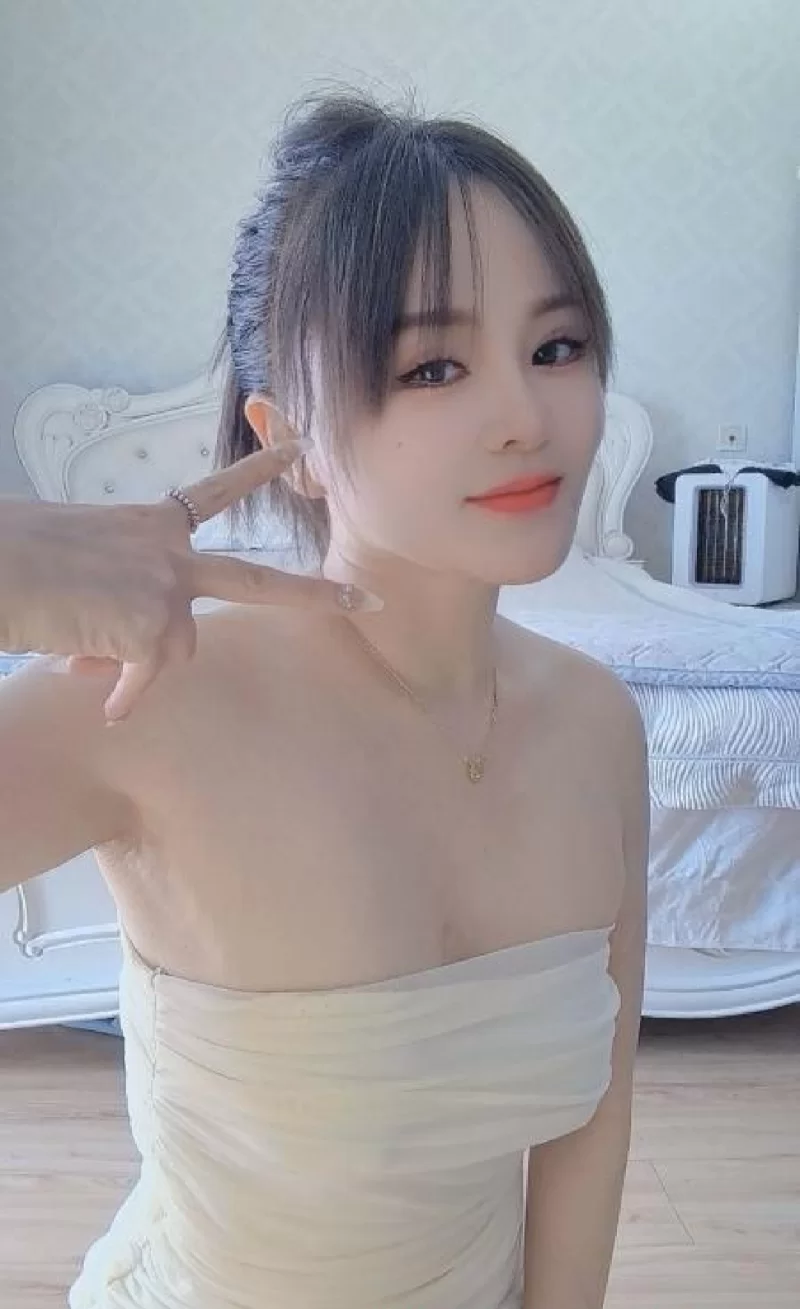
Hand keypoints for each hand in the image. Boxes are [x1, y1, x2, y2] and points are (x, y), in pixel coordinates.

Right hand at [0, 443, 380, 720]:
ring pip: (177, 650)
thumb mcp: (83, 567)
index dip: (259, 470)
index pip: (216, 494)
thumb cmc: (18, 558)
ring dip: (132, 662)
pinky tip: (99, 698)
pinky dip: (123, 695)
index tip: (301, 448)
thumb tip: (124, 661)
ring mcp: (167, 590)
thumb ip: (122, 602)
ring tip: (78, 645)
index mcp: (150, 524)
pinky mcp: (153, 628)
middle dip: (316, 596)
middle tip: (366, 603)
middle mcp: (170, 553)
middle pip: (258, 581)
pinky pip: (145, 679)